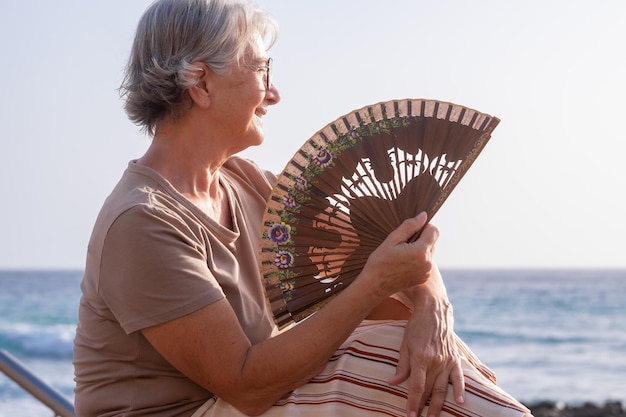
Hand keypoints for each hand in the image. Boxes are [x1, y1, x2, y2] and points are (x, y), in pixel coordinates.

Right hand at [361, 212, 438, 296]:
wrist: (374, 285)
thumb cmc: (380, 262)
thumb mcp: (392, 239)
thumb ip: (410, 226)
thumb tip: (423, 216)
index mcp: (421, 251)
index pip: (434, 231)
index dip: (424, 227)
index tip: (411, 230)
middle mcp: (427, 263)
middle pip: (432, 242)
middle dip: (420, 239)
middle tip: (402, 244)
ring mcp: (426, 272)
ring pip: (428, 252)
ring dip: (419, 249)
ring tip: (401, 254)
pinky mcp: (423, 278)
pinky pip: (425, 263)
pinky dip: (418, 260)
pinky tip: (403, 263)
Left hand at [388, 266, 464, 416]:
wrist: (433, 310)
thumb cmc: (415, 327)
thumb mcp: (404, 344)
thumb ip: (401, 366)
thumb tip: (392, 383)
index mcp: (420, 358)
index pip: (416, 387)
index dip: (412, 402)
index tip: (409, 415)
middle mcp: (436, 361)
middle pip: (430, 391)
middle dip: (423, 408)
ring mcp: (447, 360)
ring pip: (443, 388)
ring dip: (439, 405)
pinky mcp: (455, 358)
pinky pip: (460, 377)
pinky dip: (461, 390)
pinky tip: (461, 402)